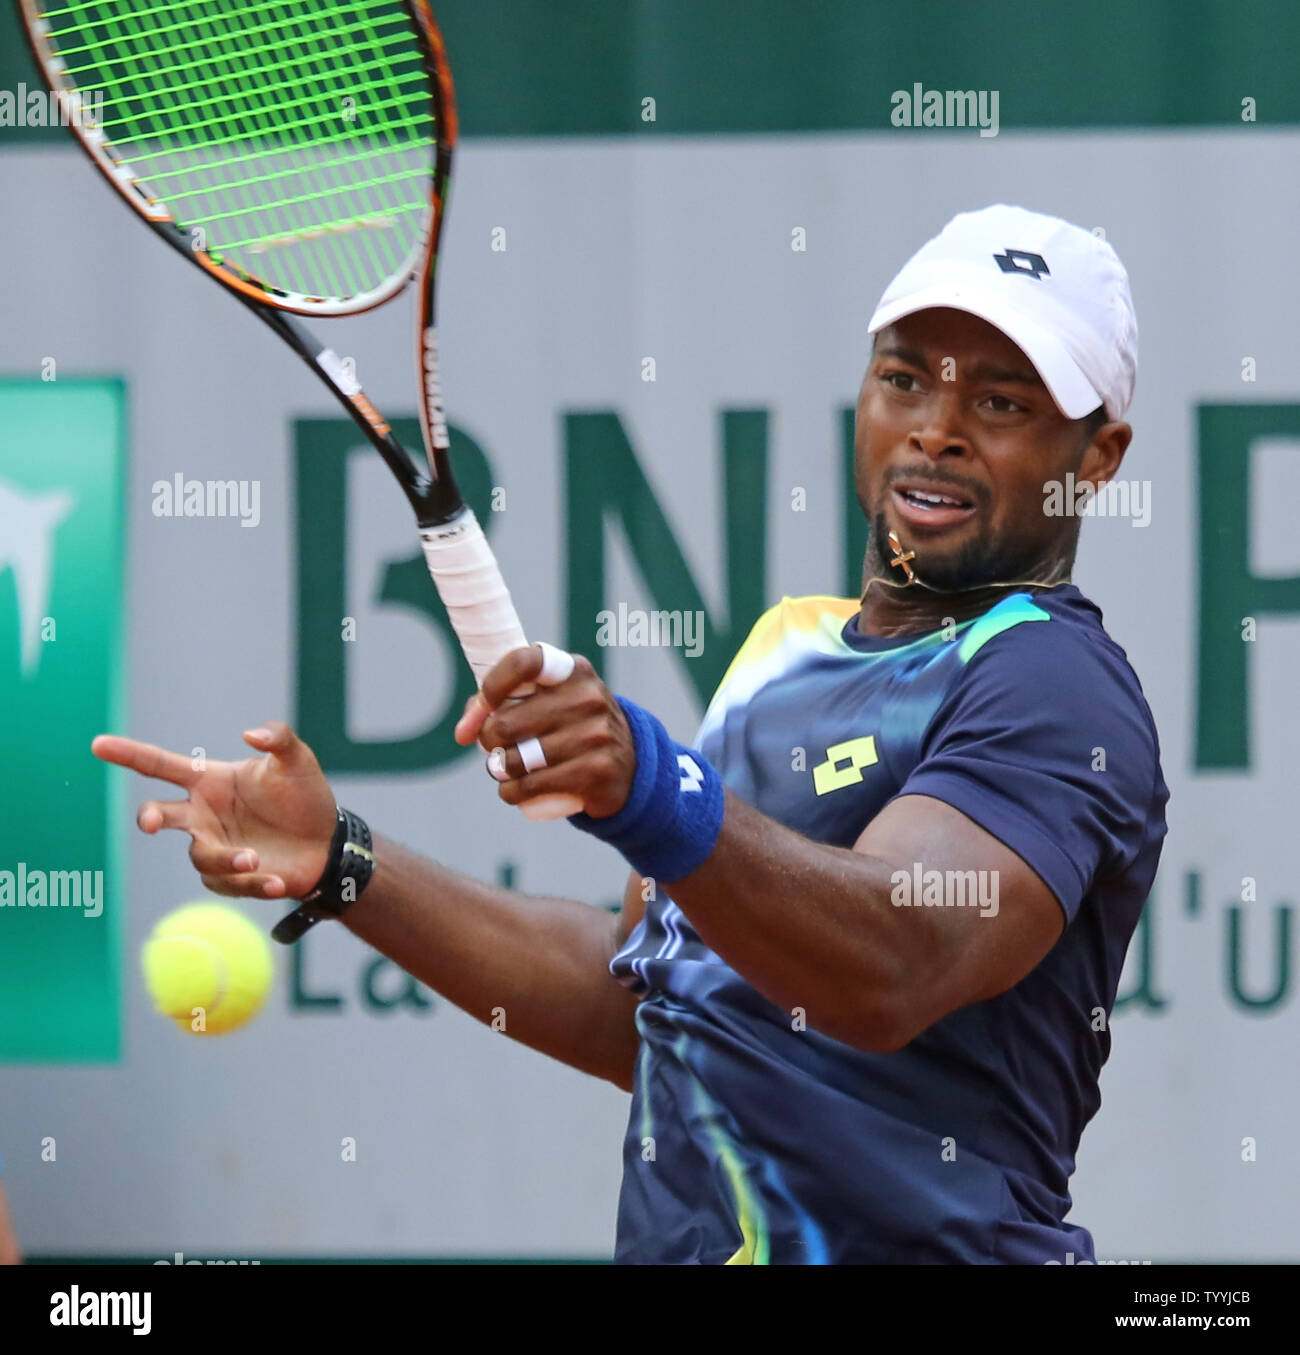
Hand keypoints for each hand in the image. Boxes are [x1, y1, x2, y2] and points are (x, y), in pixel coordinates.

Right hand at [90, 722, 336, 898]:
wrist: (327, 841)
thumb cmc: (305, 795)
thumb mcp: (296, 760)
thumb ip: (277, 739)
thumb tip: (248, 733)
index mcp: (209, 781)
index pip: (161, 766)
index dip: (129, 754)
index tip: (98, 744)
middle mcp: (203, 815)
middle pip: (159, 815)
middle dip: (150, 818)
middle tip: (153, 823)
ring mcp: (214, 846)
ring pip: (200, 856)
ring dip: (226, 859)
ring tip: (255, 858)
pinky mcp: (229, 877)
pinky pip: (229, 883)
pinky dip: (253, 884)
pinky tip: (277, 882)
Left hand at [453, 648, 636, 818]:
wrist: (627, 765)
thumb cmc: (571, 728)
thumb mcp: (548, 703)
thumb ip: (501, 704)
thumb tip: (463, 730)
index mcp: (572, 671)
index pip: (524, 662)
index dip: (494, 683)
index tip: (485, 703)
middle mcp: (588, 697)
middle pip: (506, 723)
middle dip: (488, 741)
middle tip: (495, 748)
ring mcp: (596, 734)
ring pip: (517, 760)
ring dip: (500, 771)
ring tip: (505, 770)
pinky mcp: (597, 771)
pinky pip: (533, 786)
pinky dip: (513, 793)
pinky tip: (513, 791)